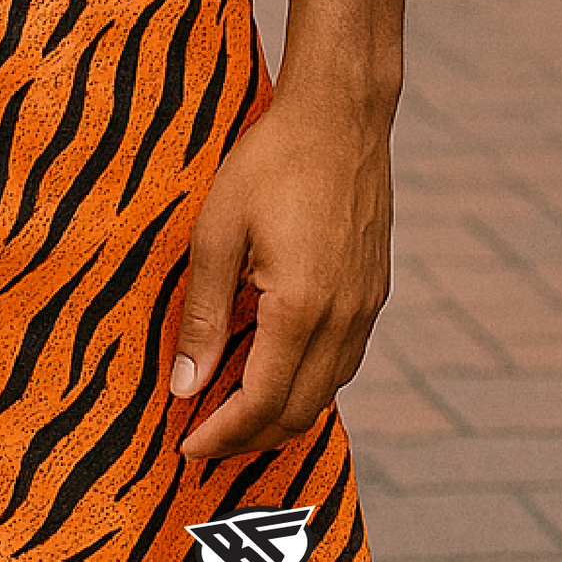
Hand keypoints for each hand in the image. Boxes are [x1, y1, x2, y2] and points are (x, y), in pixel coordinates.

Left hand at [168, 87, 392, 462]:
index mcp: (302, 308)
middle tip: (205, 440)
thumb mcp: (218, 231)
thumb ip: (202, 314)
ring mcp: (367, 306)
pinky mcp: (375, 290)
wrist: (340, 114)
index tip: (187, 447)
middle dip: (250, 438)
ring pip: (327, 391)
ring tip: (234, 413)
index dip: (222, 434)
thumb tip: (185, 386)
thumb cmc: (271, 161)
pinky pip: (345, 360)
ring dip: (281, 414)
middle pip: (299, 411)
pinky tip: (277, 369)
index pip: (261, 403)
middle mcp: (344, 318)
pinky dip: (309, 382)